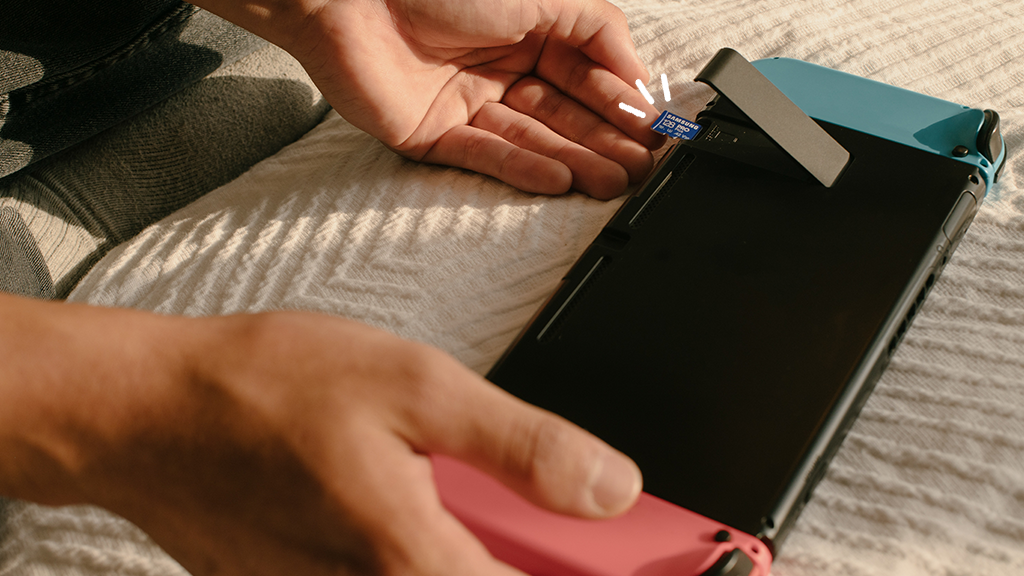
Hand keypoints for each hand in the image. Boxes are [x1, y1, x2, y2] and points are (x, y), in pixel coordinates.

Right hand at [0, 299, 641, 575]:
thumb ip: (522, 446)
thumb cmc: (268, 391)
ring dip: (501, 556)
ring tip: (507, 514)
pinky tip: (439, 515)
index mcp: (417, 565)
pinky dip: (449, 559)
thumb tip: (610, 488)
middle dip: (556, 564)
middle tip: (596, 528)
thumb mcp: (415, 387)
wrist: (153, 415)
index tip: (689, 561)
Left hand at [194, 0, 665, 197]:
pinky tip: (559, 181)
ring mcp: (466, 102)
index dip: (620, 103)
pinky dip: (522, 167)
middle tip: (638, 170)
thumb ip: (599, 30)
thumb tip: (638, 75)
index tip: (653, 132)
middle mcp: (500, 67)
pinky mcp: (431, 133)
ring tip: (611, 184)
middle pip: (561, 113)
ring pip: (529, 137)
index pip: (586, 76)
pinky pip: (483, 154)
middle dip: (603, 142)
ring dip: (573, 161)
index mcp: (529, 30)